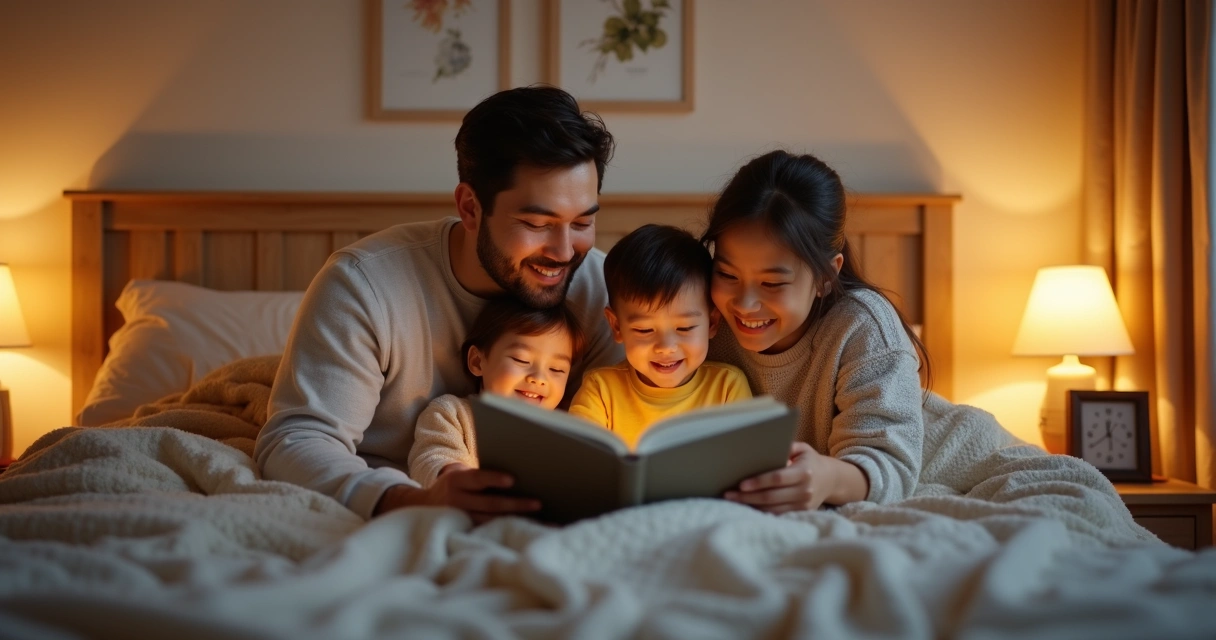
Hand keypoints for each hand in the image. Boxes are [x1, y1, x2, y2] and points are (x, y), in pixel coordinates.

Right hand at [375, 468, 540, 523]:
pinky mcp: (463, 532)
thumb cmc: (454, 486)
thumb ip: (478, 478)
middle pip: (488, 504)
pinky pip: (487, 532)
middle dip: (515, 504)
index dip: (493, 479)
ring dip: (515, 521)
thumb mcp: (459, 477)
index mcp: (456, 481)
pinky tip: (523, 533)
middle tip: (538, 503)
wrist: (423, 506)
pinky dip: (505, 532)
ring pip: (490, 521)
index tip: (512, 480)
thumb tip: (515, 480)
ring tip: (538, 521)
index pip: (477, 478)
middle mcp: (456, 500)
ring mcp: (459, 519)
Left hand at [724, 442, 833, 513]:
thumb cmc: (810, 461)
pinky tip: (747, 506)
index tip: (741, 483)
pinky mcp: (801, 513)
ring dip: (751, 505)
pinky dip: (761, 511)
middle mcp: (805, 490)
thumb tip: (765, 446)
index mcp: (804, 472)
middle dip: (747, 496)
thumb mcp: (802, 449)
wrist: (832, 480)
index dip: (759, 482)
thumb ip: (787, 446)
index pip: (778, 478)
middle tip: (729, 494)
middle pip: (771, 496)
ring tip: (733, 500)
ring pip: (772, 508)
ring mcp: (804, 504)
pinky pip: (777, 514)